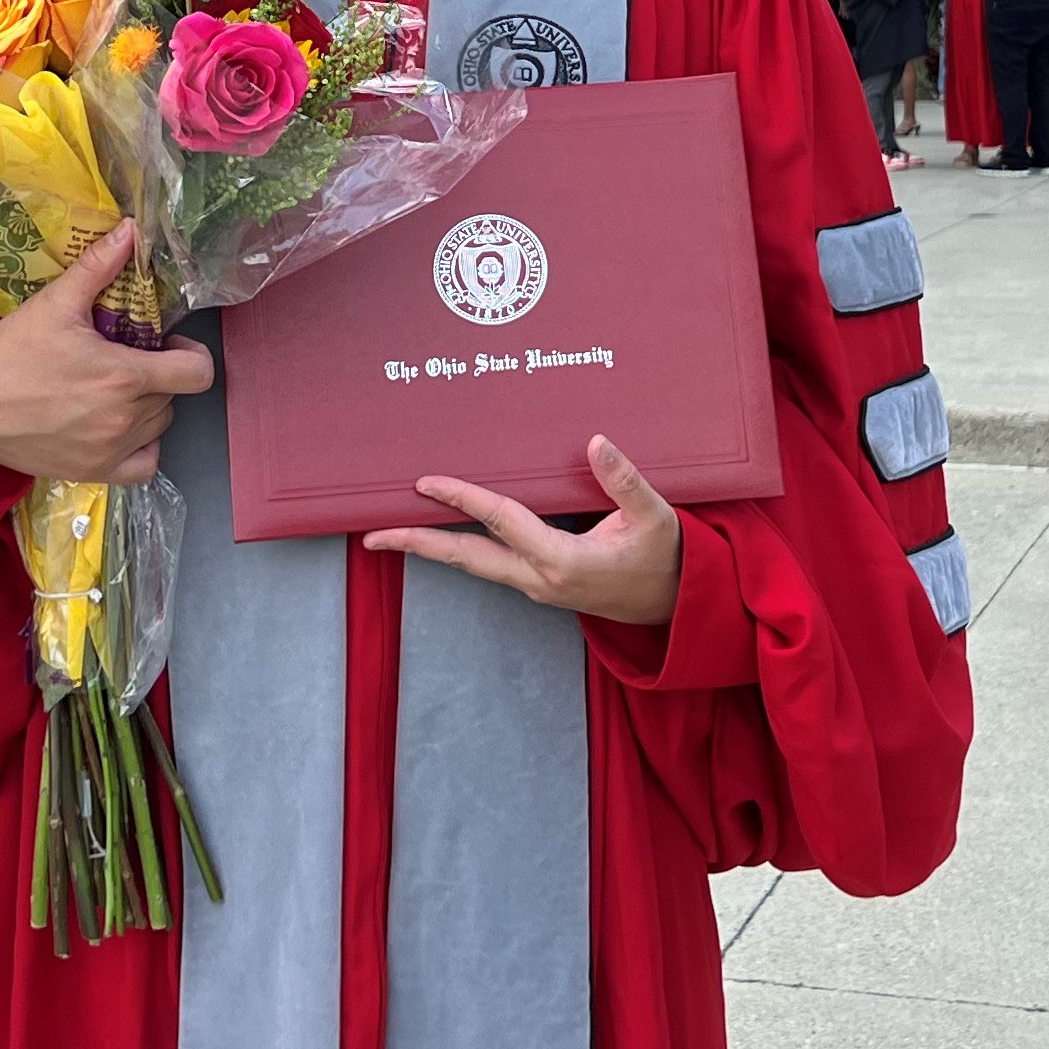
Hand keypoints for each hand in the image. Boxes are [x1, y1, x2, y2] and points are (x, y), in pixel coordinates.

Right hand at [0, 222, 214, 488]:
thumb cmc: (10, 353)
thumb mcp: (54, 303)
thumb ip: (98, 267)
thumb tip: (131, 230)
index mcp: (123, 377)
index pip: (197, 373)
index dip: (190, 354)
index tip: (167, 344)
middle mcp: (124, 419)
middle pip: (173, 395)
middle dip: (157, 373)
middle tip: (125, 358)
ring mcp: (110, 451)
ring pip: (159, 426)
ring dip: (148, 406)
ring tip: (114, 388)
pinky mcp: (92, 473)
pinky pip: (145, 465)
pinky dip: (142, 446)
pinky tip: (120, 428)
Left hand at [366, 439, 681, 626]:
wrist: (676, 606)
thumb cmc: (666, 558)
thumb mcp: (656, 516)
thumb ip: (625, 480)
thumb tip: (596, 442)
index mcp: (563, 560)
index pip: (501, 520)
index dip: (462, 498)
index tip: (426, 482)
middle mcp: (540, 579)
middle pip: (466, 559)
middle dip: (418, 545)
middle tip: (372, 536)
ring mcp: (537, 587)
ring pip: (474, 566)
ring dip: (433, 549)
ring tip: (393, 534)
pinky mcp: (540, 586)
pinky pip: (490, 565)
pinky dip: (461, 550)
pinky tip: (446, 535)